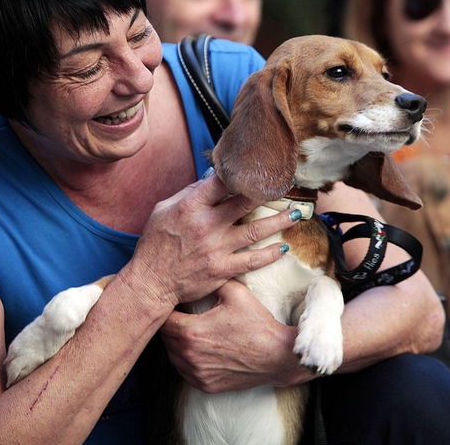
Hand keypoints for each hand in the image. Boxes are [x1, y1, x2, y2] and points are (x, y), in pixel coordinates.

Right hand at [124, 174, 297, 306]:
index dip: (241, 173)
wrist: (151, 282)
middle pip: (245, 202)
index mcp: (191, 207)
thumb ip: (189, 193)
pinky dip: (271, 254)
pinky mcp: (223, 269)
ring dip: (281, 220)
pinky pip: (253, 260)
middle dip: (268, 192)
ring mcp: (217, 248)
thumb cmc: (155, 244)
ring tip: (298, 213)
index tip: (257, 167)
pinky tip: (284, 247)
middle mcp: (207, 225)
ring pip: (256, 230)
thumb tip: (212, 178)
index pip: (221, 182)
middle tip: (287, 185)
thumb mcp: (163, 209)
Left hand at [159, 280, 308, 392]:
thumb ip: (213, 281)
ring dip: (177, 344)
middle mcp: (188, 355)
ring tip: (191, 332)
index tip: (176, 304)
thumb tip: (200, 272)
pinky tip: (200, 350)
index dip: (169, 309)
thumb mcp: (235, 293)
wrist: (277, 355)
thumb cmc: (257, 323)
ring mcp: (196, 373)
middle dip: (172, 326)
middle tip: (182, 316)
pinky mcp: (205, 385)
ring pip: (173, 356)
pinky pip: (185, 372)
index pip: (164, 319)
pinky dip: (188, 362)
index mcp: (191, 331)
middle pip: (165, 338)